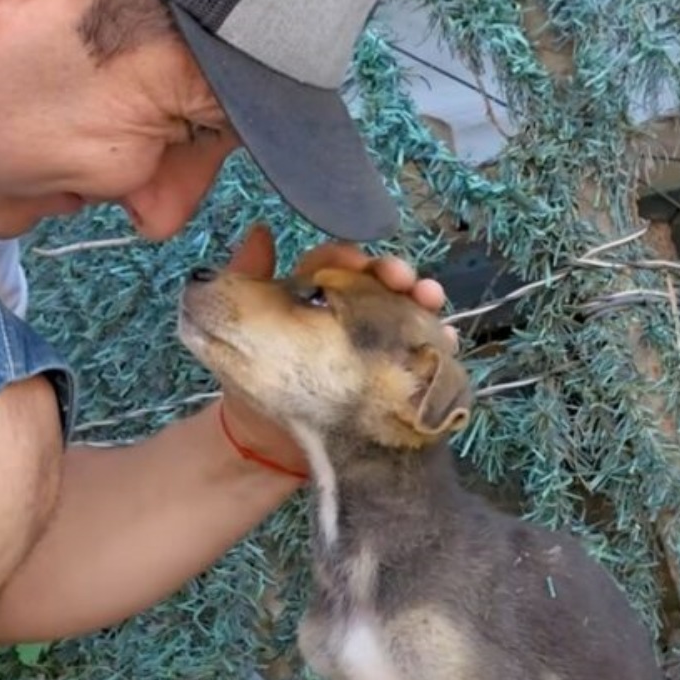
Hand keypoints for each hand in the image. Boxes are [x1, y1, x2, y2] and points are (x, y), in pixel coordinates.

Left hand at [212, 223, 456, 479]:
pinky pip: (419, 357)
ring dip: (423, 300)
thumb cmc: (248, 381)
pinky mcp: (389, 380)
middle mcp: (346, 316)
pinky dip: (436, 346)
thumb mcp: (234, 327)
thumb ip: (244, 280)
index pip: (335, 264)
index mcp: (311, 295)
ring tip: (431, 298)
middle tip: (405, 277)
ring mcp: (371, 348)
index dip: (349, 256)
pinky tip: (445, 340)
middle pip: (377, 284)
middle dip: (396, 273)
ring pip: (405, 313)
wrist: (260, 450)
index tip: (358, 260)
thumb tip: (259, 230)